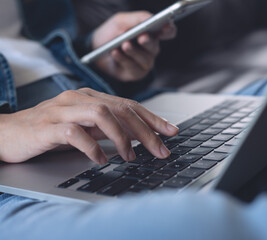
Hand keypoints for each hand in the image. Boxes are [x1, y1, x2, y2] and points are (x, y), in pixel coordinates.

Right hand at [0, 88, 177, 163]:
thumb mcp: (84, 126)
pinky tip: (101, 159)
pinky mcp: (48, 126)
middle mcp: (79, 98)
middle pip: (121, 109)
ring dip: (122, 137)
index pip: (128, 104)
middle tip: (161, 150)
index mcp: (90, 97)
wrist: (8, 133)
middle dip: (146, 131)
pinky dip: (93, 147)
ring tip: (131, 156)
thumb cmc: (49, 131)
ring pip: (102, 114)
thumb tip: (137, 137)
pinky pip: (75, 133)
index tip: (171, 131)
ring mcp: (63, 110)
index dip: (152, 118)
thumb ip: (106, 128)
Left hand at [92, 11, 176, 81]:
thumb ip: (137, 18)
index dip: (169, 30)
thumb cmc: (112, 33)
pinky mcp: (135, 73)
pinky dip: (123, 59)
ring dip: (133, 51)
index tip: (165, 27)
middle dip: (148, 42)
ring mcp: (144, 62)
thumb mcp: (121, 21)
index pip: (168, 32)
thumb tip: (151, 18)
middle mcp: (151, 48)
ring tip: (124, 45)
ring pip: (144, 59)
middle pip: (155, 46)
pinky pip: (133, 68)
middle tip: (142, 37)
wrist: (95, 49)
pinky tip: (115, 53)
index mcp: (152, 33)